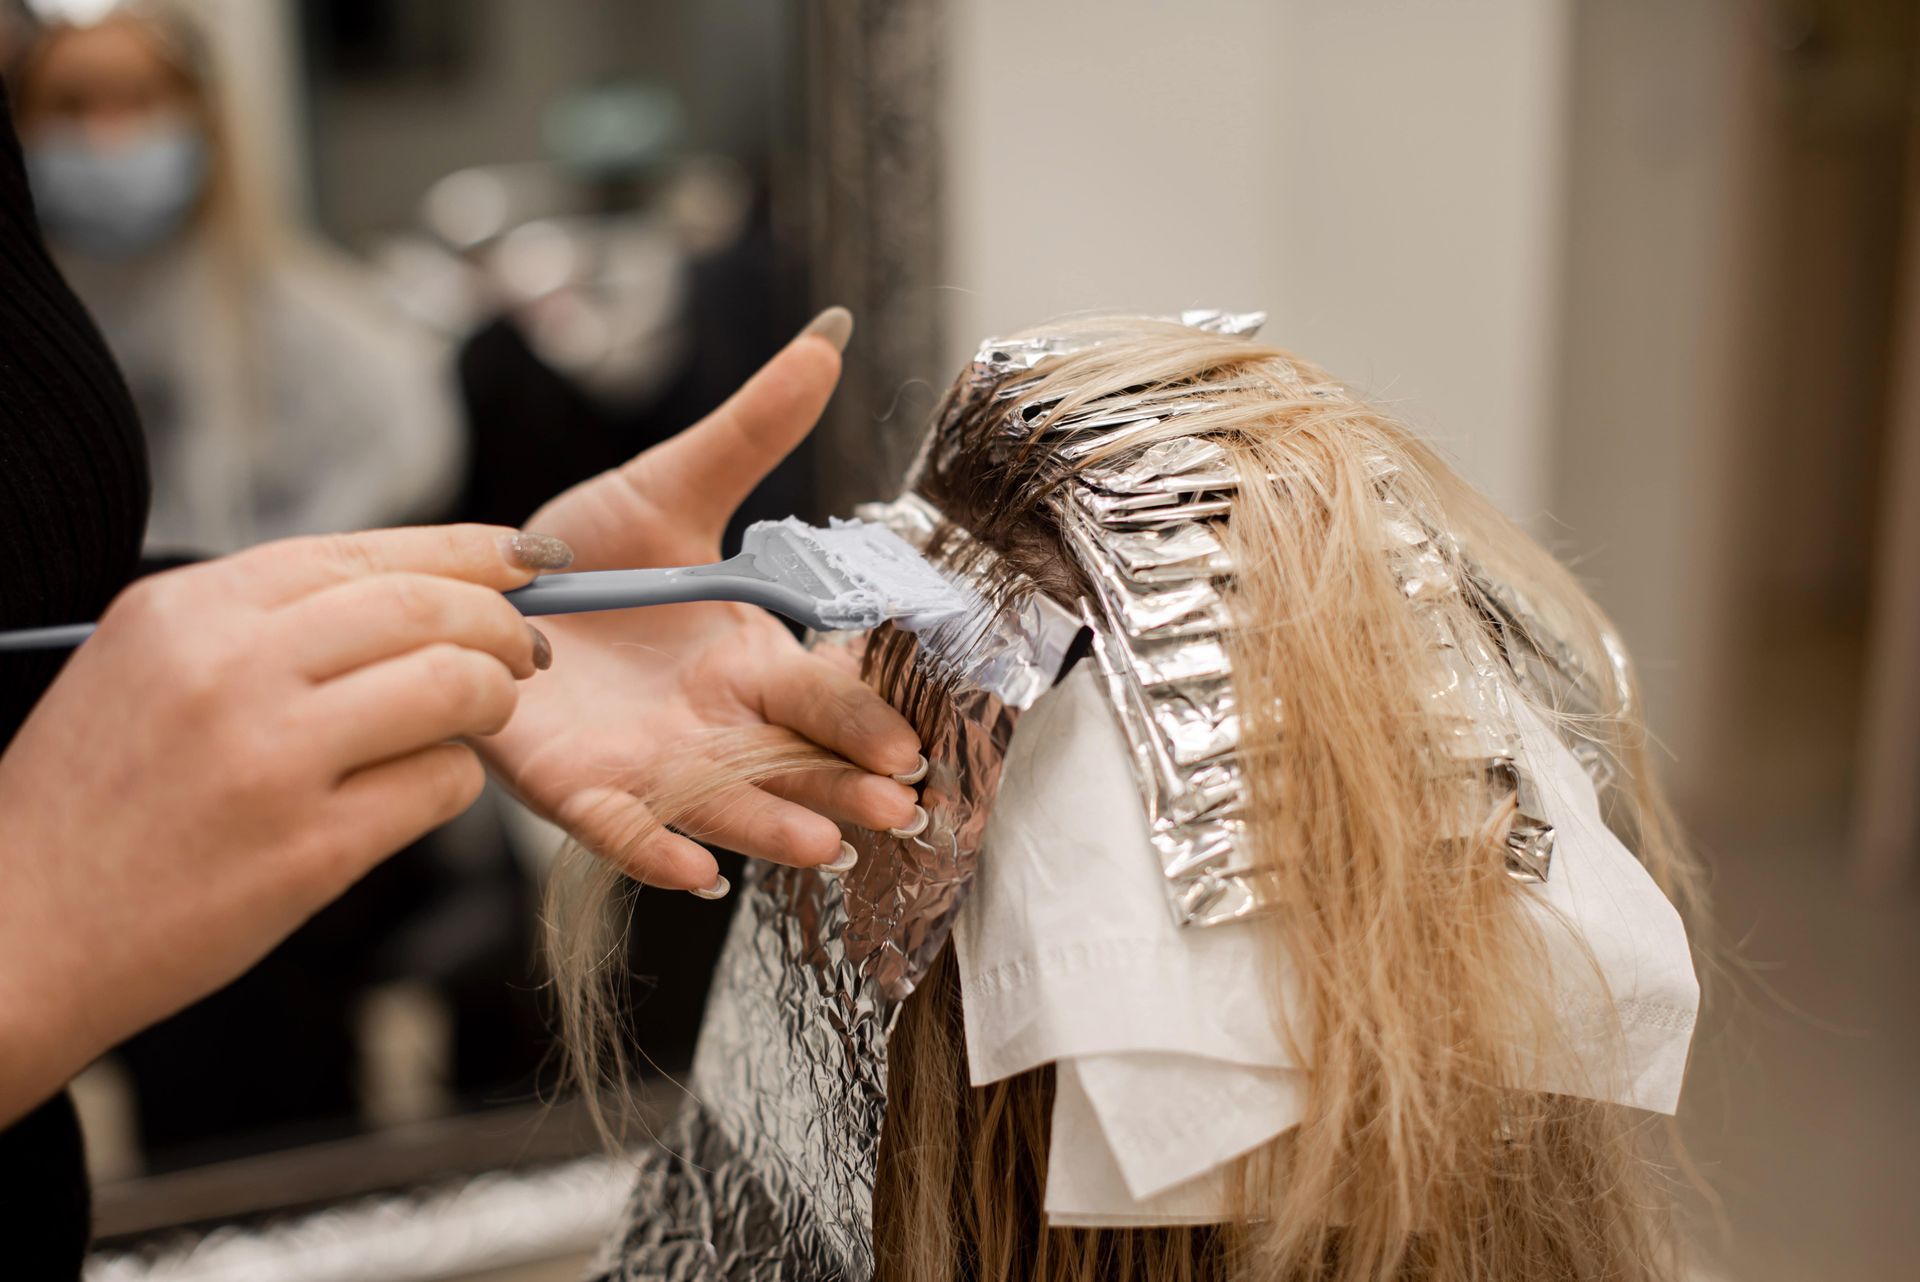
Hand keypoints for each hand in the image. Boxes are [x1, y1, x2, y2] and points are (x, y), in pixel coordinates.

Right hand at [0, 525, 564, 1123]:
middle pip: (428, 610)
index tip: (527, 559)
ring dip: (493, 699)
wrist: (14, 934)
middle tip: (529, 650)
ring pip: (454, 686)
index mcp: (187, 609)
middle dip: (503, 624)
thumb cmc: (93, 799)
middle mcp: (229, 668)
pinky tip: (421, 788)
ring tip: (483, 717)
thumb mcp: (146, 666)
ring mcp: (271, 759)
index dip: (469, 552)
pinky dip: (452, 781)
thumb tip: (421, 592)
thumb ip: (264, 621)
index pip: (367, 551)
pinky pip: (440, 784)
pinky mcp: (308, 849)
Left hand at [476, 309, 924, 893]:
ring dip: (770, 828)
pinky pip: (621, 829)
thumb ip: (750, 430)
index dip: (861, 718)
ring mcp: (647, 760)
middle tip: (899, 811)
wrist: (479, 588)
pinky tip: (692, 872)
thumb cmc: (588, 552)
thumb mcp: (669, 486)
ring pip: (720, 803)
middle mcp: (709, 720)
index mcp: (744, 656)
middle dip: (843, 788)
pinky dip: (655, 851)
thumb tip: (826, 338)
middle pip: (788, 760)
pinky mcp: (575, 788)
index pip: (817, 692)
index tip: (910, 743)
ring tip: (820, 847)